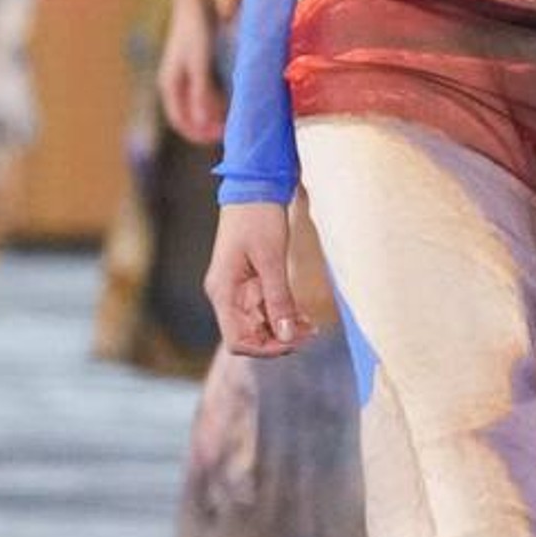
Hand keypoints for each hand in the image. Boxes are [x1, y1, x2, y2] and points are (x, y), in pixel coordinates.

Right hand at [159, 0, 225, 144]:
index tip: (221, 138)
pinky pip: (202, 93)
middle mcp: (173, 83)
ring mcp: (182, 76)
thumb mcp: (199, 64)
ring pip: (196, 106)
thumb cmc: (196, 31)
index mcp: (169, 85)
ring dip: (212, 115)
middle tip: (230, 132)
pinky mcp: (193, 67)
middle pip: (188, 116)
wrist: (193, 1)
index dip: (199, 134)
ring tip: (232, 118)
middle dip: (207, 127)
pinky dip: (215, 101)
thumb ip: (200, 92)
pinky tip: (230, 100)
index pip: (181, 122)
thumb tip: (202, 121)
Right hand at [204, 200, 314, 356]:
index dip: (265, 349)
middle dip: (279, 340)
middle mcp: (226, 295)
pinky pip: (264, 310)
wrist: (254, 187)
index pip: (237, 340)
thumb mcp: (272, 259)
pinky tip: (304, 317)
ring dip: (284, 330)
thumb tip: (287, 335)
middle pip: (249, 337)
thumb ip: (278, 299)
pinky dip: (283, 316)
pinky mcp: (249, 284)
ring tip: (312, 326)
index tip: (294, 342)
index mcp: (223, 291)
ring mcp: (236, 291)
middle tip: (310, 333)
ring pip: (259, 326)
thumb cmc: (258, 218)